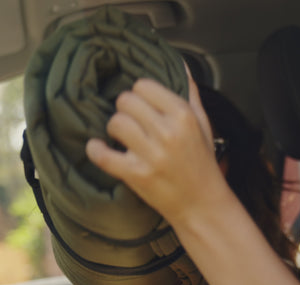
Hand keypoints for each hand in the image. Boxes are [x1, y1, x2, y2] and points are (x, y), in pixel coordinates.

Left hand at [84, 73, 233, 226]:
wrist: (202, 205)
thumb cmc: (202, 164)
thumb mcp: (203, 125)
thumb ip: (190, 93)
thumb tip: (179, 65)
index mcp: (183, 116)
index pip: (144, 85)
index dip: (139, 94)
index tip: (142, 106)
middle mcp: (168, 133)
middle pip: (126, 101)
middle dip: (125, 110)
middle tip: (131, 122)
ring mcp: (151, 154)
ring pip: (115, 122)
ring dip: (114, 129)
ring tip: (122, 138)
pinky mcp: (137, 174)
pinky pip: (103, 155)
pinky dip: (96, 150)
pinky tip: (97, 148)